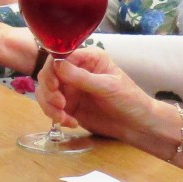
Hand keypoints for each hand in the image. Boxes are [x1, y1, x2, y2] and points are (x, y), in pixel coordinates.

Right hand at [35, 48, 158, 140]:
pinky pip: (51, 107)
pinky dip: (56, 116)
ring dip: (50, 105)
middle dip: (49, 90)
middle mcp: (76, 70)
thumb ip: (82, 78)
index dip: (52, 70)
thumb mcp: (107, 87)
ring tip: (64, 118)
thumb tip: (57, 65)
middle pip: (48, 74)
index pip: (60, 56)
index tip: (54, 86)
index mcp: (88, 58)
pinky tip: (70, 123)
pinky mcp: (68, 105)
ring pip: (46, 91)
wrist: (136, 125)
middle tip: (59, 105)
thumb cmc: (129, 99)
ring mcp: (71, 88)